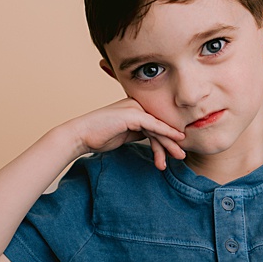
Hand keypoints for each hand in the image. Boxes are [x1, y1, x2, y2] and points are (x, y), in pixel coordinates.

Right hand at [63, 98, 185, 169]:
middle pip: (159, 124)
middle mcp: (136, 104)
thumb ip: (139, 132)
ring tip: (178, 157)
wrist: (80, 135)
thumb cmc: (99, 136)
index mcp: (134, 107)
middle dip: (171, 141)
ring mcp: (134, 107)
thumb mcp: (124, 134)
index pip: (155, 123)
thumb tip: (154, 138)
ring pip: (158, 127)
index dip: (165, 138)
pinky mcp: (132, 114)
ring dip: (169, 143)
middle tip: (182, 155)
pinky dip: (166, 133)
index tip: (174, 152)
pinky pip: (154, 125)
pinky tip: (176, 141)